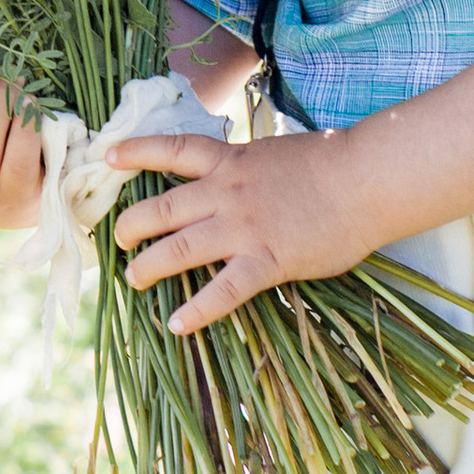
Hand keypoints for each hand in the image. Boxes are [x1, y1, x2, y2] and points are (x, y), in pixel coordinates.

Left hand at [105, 126, 385, 329]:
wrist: (366, 180)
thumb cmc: (331, 166)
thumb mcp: (275, 153)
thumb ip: (247, 166)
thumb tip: (235, 172)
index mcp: (230, 161)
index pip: (172, 150)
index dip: (136, 152)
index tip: (107, 155)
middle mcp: (226, 192)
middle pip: (161, 208)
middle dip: (132, 225)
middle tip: (119, 239)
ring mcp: (243, 228)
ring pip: (178, 249)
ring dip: (149, 266)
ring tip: (133, 278)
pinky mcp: (266, 260)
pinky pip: (222, 291)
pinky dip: (196, 310)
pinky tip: (177, 324)